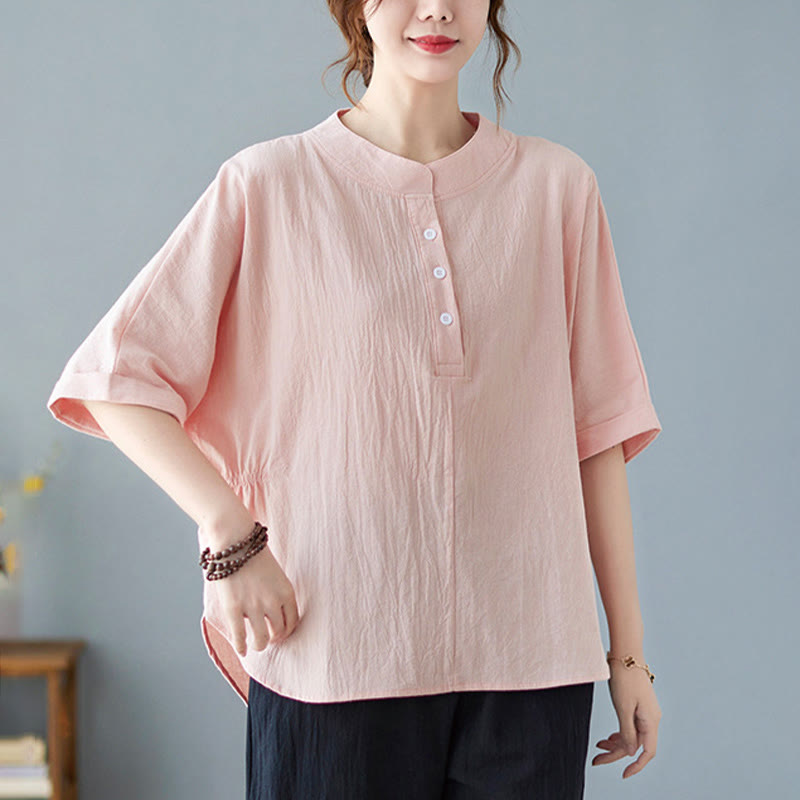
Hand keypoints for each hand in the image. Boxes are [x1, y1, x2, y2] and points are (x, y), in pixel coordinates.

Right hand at [212, 543, 299, 656]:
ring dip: (259, 645)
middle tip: (267, 638)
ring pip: (262, 640)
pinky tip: (241, 650)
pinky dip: (241, 647)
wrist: (234, 541)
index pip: (293, 622)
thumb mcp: (276, 574)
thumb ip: (277, 594)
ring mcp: (254, 607)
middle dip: (274, 638)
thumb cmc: (254, 554)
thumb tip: (275, 614)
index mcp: (286, 592)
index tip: (280, 633)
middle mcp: (273, 602)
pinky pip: (240, 637)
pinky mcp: (234, 609)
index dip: (286, 631)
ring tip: (256, 645)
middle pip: (279, 633)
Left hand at [592, 661, 661, 778]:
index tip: (623, 774)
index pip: (648, 752)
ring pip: (632, 735)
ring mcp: (645, 711)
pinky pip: (630, 725)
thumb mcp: (623, 707)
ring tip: (598, 747)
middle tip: (597, 760)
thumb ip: (627, 731)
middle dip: (617, 754)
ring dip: (616, 743)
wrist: (626, 653)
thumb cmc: (625, 677)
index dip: (636, 766)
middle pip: (636, 744)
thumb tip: (631, 752)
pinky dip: (618, 732)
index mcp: (651, 720)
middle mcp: (651, 718)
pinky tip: (606, 737)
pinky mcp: (637, 705)